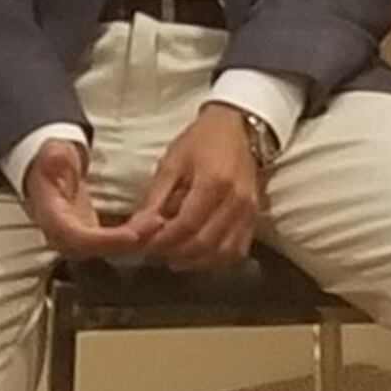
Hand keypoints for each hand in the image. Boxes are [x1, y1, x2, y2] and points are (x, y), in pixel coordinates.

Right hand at [19, 136, 156, 259]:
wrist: (47, 171)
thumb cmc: (50, 161)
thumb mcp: (51, 152)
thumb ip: (54, 156)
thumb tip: (55, 157)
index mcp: (51, 218)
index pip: (78, 238)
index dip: (106, 241)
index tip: (133, 235)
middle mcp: (63, 236)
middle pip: (98, 250)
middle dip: (130, 242)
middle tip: (157, 225)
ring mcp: (78, 239)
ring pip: (109, 249)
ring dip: (136, 240)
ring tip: (160, 223)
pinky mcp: (91, 237)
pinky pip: (114, 243)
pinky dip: (135, 237)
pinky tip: (153, 225)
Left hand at [131, 105, 269, 270]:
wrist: (238, 128)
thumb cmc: (200, 141)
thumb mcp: (171, 163)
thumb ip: (154, 199)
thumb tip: (135, 230)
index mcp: (213, 182)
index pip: (186, 225)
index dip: (163, 240)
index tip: (145, 244)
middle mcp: (236, 201)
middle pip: (204, 243)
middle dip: (176, 253)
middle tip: (156, 252)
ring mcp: (249, 212)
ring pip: (222, 253)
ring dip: (195, 262)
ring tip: (174, 257)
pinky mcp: (255, 218)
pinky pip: (237, 251)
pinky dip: (216, 260)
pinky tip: (198, 256)